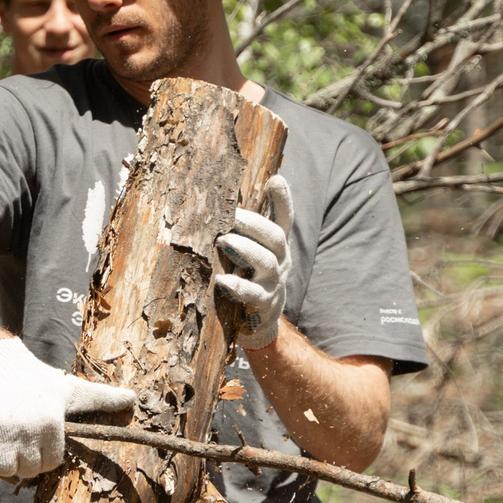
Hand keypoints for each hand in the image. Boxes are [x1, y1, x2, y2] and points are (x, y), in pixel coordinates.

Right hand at [0, 337, 135, 479]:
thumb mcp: (71, 389)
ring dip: (2, 457)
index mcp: (51, 425)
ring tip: (3, 434)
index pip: (50, 464)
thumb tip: (134, 400)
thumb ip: (102, 398)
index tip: (37, 436)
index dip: (44, 452)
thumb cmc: (38, 381)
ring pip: (4, 470)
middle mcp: (25, 435)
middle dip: (24, 456)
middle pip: (28, 470)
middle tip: (19, 435)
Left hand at [214, 177, 294, 349]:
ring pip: (267, 262)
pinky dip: (238, 286)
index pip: (284, 219)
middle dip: (253, 224)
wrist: (258, 323)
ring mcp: (274, 284)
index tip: (276, 179)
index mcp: (277, 246)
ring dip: (245, 250)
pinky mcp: (263, 306)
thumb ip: (242, 231)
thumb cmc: (248, 278)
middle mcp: (280, 262)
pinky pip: (253, 295)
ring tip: (223, 241)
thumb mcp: (249, 253)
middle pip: (275, 237)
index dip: (283, 200)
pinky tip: (222, 281)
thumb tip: (218, 198)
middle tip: (231, 216)